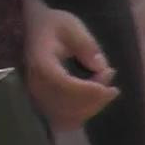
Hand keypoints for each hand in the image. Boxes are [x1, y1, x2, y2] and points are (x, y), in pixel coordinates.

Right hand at [23, 0, 116, 132]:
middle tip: (112, 85)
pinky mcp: (42, 102)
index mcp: (42, 65)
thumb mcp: (71, 26)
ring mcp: (38, 97)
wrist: (32, 28)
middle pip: (68, 105)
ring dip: (90, 108)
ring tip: (105, 91)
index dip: (89, 90)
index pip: (65, 86)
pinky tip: (93, 101)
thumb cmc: (52, 25)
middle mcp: (36, 85)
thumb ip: (86, 45)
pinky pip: (64, 119)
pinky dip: (81, 114)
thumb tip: (101, 67)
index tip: (110, 84)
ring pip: (67, 116)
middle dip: (95, 99)